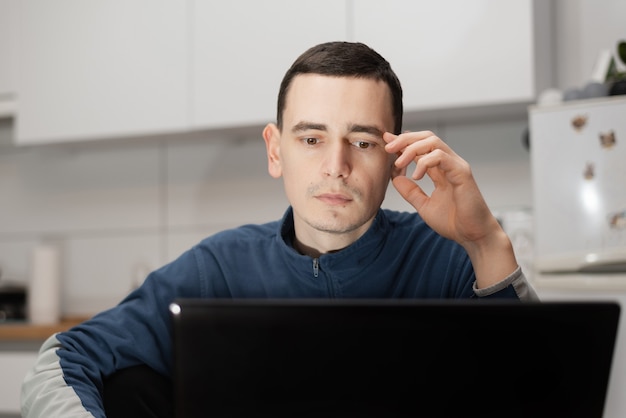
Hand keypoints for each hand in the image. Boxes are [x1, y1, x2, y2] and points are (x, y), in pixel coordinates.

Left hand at [383, 131, 517, 287]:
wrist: (472, 236)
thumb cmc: (454, 222)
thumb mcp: (424, 206)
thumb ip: (410, 192)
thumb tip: (395, 178)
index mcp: (440, 170)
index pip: (421, 147)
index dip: (404, 142)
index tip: (386, 142)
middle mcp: (449, 164)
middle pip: (426, 138)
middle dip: (405, 139)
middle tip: (389, 147)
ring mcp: (456, 166)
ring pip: (433, 142)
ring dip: (412, 149)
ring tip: (399, 163)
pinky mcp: (462, 172)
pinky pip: (441, 156)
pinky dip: (424, 162)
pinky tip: (416, 176)